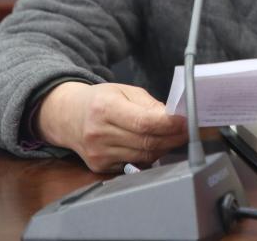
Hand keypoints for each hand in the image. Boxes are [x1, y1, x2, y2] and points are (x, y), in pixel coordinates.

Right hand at [36, 82, 187, 172]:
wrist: (68, 115)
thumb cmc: (100, 100)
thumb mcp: (124, 91)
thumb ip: (149, 105)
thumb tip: (173, 117)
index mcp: (105, 108)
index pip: (144, 122)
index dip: (169, 125)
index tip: (186, 122)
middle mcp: (99, 133)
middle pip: (146, 142)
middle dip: (172, 137)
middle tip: (187, 131)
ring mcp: (98, 152)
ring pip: (143, 156)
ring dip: (163, 148)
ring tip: (174, 137)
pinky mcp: (99, 165)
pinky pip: (133, 164)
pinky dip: (148, 156)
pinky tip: (154, 146)